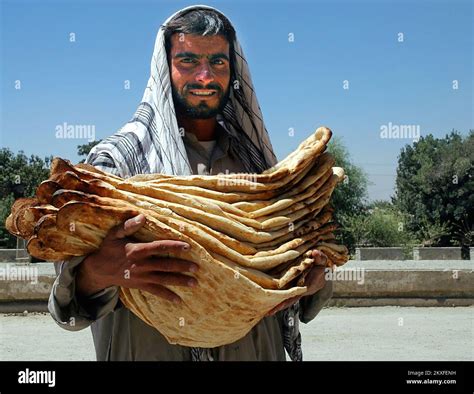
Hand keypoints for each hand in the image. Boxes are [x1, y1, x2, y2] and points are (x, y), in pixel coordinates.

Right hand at [76, 214, 198, 303]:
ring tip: (194, 283)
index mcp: (137, 250)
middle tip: (197, 268)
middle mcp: (141, 265)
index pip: (159, 247)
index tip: (188, 246)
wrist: (98, 270)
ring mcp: (141, 277)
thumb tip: (142, 216)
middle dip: (182, 267)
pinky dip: (167, 296)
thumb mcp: (114, 234)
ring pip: (164, 279)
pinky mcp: (140, 285)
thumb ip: (128, 225)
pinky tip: (178, 300)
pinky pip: (155, 292)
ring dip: (179, 282)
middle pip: (165, 265)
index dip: (174, 246)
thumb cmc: (109, 249)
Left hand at [265, 249, 327, 315]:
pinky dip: (277, 297)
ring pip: (285, 298)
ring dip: (277, 304)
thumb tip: (315, 252)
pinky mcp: (291, 286)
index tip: (280, 305)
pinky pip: (284, 292)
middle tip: (268, 312)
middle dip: (279, 306)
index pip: (296, 294)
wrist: (321, 270)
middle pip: (288, 299)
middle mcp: (300, 289)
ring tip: (266, 311)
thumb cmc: (320, 265)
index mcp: (307, 286)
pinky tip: (268, 301)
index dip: (288, 299)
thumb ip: (320, 257)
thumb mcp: (322, 261)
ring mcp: (295, 289)